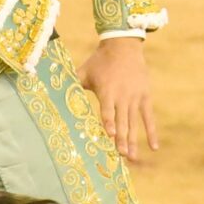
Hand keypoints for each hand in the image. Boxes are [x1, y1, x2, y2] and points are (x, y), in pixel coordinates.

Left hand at [79, 37, 159, 163]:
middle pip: (122, 120)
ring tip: (132, 157)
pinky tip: (153, 147)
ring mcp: (135, 97)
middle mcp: (122, 96)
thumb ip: (71, 83)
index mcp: (107, 90)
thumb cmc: (99, 61)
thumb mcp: (84, 71)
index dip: (109, 122)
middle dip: (122, 138)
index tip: (110, 135)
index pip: (107, 110)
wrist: (123, 45)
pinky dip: (152, 132)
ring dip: (133, 140)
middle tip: (122, 155)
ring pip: (135, 122)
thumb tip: (50, 89)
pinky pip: (149, 117)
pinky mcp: (145, 97)